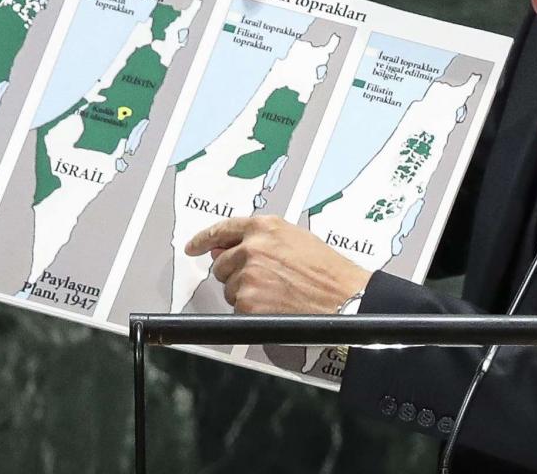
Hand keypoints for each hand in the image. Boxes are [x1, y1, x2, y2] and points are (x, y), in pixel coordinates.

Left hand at [185, 215, 371, 314]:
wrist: (343, 296)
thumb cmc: (326, 269)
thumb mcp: (295, 239)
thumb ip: (261, 239)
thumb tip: (230, 247)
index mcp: (265, 227)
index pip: (223, 229)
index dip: (204, 239)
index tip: (193, 246)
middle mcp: (253, 247)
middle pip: (221, 263)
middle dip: (233, 273)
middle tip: (259, 280)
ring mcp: (248, 274)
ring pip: (229, 288)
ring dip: (245, 292)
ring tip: (275, 292)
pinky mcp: (247, 301)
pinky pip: (238, 307)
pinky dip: (251, 310)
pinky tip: (274, 304)